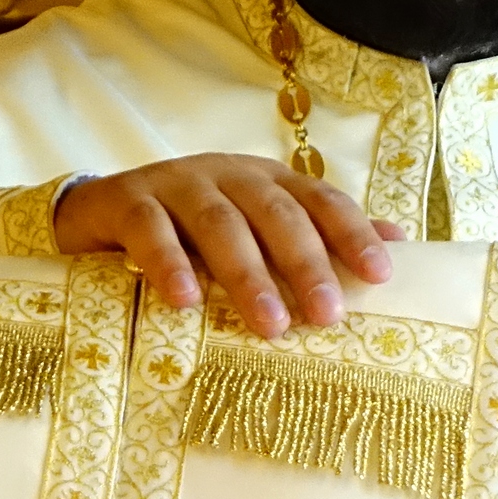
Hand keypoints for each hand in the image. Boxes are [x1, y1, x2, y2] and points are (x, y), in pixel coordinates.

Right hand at [53, 154, 404, 336]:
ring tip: (269, 324)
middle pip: (274, 213)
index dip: (351, 233)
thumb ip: (317, 235)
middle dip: (305, 263)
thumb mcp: (255, 229)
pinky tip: (186, 300)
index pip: (320, 200)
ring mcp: (175, 183)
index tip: (381, 275)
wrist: (100, 209)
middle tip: (328, 315)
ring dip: (246, 273)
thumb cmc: (191, 229)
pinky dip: (168, 262)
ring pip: (218, 222)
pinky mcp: (128, 200)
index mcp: (267, 181)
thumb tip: (397, 244)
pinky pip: (150, 229)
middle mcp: (227, 174)